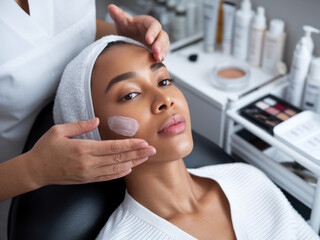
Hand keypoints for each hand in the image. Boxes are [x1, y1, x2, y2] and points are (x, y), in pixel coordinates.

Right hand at [27, 118, 155, 186]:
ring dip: (133, 163)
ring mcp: (88, 173)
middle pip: (118, 157)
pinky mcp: (86, 179)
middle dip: (137, 153)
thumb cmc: (46, 148)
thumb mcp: (59, 130)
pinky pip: (107, 177)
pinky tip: (129, 169)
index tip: (143, 141)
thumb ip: (80, 125)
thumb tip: (97, 120)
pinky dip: (120, 173)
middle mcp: (88, 163)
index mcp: (83, 148)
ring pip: (116, 168)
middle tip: (152, 149)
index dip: (130, 144)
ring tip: (145, 158)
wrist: (35, 170)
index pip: (113, 146)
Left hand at [108, 4, 169, 61]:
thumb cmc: (127, 28)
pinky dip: (161, 56)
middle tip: (156, 51)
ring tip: (158, 58)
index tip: (148, 40)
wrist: (127, 38)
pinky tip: (158, 61)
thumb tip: (111, 8)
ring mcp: (157, 41)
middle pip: (162, 36)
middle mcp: (155, 31)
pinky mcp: (157, 49)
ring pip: (165, 44)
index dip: (152, 32)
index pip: (154, 25)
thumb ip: (118, 15)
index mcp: (147, 22)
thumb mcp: (122, 21)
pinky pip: (162, 52)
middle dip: (160, 44)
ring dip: (163, 51)